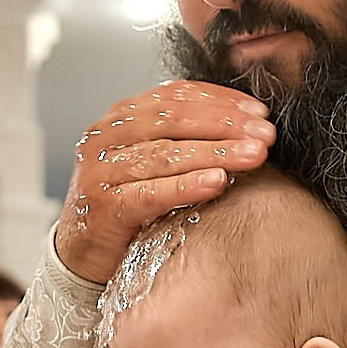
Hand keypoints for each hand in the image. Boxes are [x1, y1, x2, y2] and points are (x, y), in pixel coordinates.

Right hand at [54, 83, 274, 283]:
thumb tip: (244, 124)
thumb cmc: (125, 202)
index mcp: (120, 117)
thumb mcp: (149, 159)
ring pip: (165, 154)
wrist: (81, 251)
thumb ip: (181, 137)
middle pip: (173, 120)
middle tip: (265, 133)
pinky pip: (151, 192)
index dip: (220, 100)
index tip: (259, 111)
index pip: (175, 96)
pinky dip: (186, 186)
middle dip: (225, 125)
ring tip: (253, 155)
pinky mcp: (103, 205)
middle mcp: (105, 136)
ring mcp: (100, 170)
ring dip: (215, 153)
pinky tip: (218, 183)